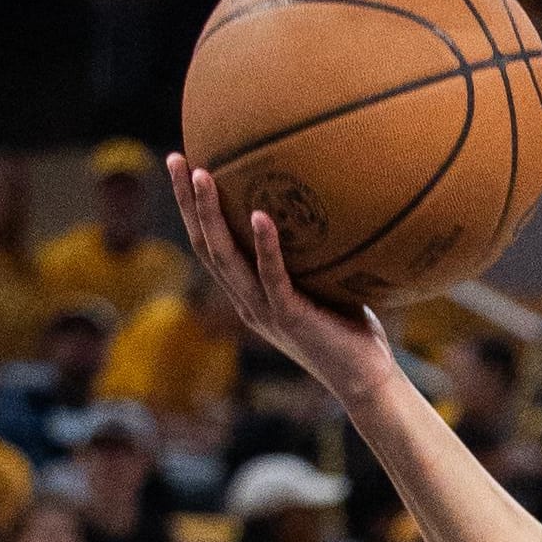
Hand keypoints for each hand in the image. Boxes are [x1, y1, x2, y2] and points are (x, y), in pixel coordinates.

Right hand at [163, 155, 401, 399]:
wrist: (367, 382)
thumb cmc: (353, 333)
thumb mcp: (329, 286)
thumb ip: (318, 254)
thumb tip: (332, 202)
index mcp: (249, 294)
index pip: (211, 245)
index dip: (192, 209)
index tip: (185, 166)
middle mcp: (247, 301)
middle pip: (204, 244)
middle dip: (185, 202)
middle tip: (175, 158)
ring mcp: (265, 311)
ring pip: (224, 258)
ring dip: (210, 216)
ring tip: (201, 175)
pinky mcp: (290, 318)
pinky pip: (273, 278)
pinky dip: (265, 247)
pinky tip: (260, 216)